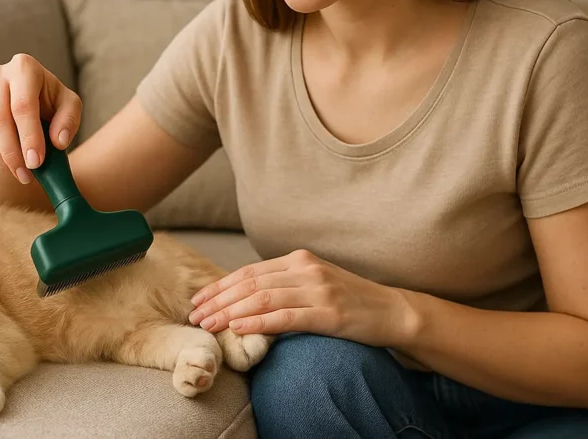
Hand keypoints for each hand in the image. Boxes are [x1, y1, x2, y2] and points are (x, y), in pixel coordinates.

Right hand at [0, 53, 81, 184]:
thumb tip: (58, 141)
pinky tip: (7, 159)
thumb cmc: (51, 101)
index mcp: (24, 68)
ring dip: (1, 157)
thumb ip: (69, 120)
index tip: (36, 162)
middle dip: (12, 152)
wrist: (28, 99)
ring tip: (20, 172)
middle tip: (27, 174)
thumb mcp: (69, 105)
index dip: (29, 137)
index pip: (23, 106)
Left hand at [187, 249, 411, 345]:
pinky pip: (286, 317)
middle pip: (251, 284)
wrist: (392, 311)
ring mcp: (318, 290)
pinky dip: (258, 322)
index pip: (250, 272)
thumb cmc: (350, 300)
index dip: (221, 285)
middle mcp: (306, 269)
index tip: (199, 299)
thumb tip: (246, 295)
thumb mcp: (315, 283)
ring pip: (263, 299)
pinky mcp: (329, 313)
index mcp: (299, 260)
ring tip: (209, 324)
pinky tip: (238, 328)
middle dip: (219, 300)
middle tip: (195, 315)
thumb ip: (285, 283)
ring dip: (230, 312)